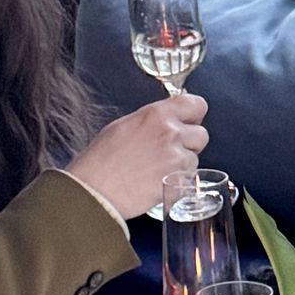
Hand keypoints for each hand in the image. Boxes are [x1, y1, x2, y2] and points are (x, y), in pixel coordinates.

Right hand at [64, 93, 208, 217]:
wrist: (93, 190)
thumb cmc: (100, 160)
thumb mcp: (125, 126)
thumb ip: (152, 120)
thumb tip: (168, 119)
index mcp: (157, 114)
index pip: (197, 104)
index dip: (194, 115)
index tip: (189, 121)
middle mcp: (170, 132)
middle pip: (201, 134)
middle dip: (189, 143)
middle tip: (170, 152)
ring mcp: (175, 157)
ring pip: (195, 159)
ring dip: (182, 165)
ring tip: (157, 171)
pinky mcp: (176, 180)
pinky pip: (189, 180)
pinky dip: (178, 183)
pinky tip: (158, 183)